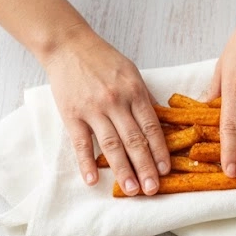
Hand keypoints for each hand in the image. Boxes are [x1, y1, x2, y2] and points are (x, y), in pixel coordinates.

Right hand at [43, 26, 169, 194]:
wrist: (68, 46)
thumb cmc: (103, 60)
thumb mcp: (132, 74)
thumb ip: (145, 99)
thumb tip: (162, 124)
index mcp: (134, 91)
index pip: (151, 127)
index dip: (160, 150)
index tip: (166, 169)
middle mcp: (116, 102)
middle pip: (134, 140)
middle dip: (145, 167)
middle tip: (153, 189)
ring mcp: (93, 110)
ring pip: (111, 146)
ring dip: (122, 170)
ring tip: (132, 190)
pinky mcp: (72, 115)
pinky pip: (81, 143)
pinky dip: (86, 164)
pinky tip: (93, 180)